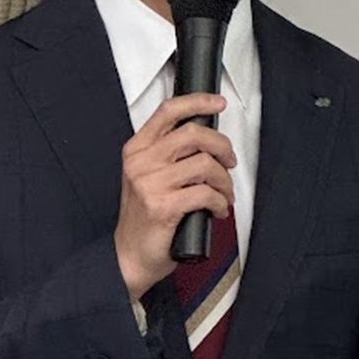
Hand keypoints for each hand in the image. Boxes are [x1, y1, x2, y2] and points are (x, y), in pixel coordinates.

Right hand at [115, 93, 235, 297]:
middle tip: (229, 161)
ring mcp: (149, 184)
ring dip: (224, 181)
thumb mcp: (147, 177)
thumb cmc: (144, 218)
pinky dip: (219, 202)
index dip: (197, 102)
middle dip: (222, 146)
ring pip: (204, 164)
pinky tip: (217, 210)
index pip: (168, 111)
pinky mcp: (162, 206)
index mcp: (136, 150)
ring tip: (224, 193)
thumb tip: (207, 139)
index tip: (218, 103)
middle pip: (193, 134)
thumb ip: (169, 155)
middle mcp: (140, 162)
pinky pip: (205, 193)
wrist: (129, 256)